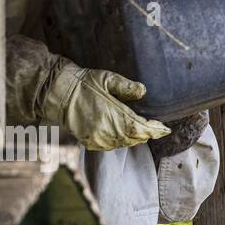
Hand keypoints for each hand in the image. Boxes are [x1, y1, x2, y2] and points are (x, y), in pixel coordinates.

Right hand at [55, 66, 170, 150]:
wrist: (59, 94)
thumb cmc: (84, 84)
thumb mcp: (106, 78)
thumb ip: (126, 86)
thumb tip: (143, 91)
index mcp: (112, 115)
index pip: (140, 128)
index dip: (155, 130)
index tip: (165, 129)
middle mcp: (106, 131)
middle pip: (134, 138)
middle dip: (146, 134)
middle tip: (156, 129)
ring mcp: (98, 139)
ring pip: (123, 143)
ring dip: (134, 138)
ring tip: (142, 131)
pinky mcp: (90, 142)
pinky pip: (111, 146)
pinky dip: (121, 141)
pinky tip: (124, 133)